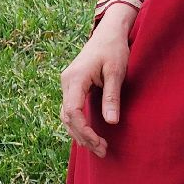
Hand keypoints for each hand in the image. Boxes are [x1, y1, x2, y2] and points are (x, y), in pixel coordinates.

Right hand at [60, 8, 133, 157]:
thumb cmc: (114, 49)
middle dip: (83, 136)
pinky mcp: (72, 85)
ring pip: (66, 115)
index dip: (84, 131)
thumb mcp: (116, 72)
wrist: (108, 32)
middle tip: (102, 150)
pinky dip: (78, 123)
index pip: (73, 112)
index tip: (99, 143)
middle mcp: (66, 81)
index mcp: (75, 78)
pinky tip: (90, 134)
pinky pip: (70, 109)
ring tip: (98, 147)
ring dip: (80, 132)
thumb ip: (112, 97)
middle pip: (67, 117)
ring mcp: (67, 83)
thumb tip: (111, 122)